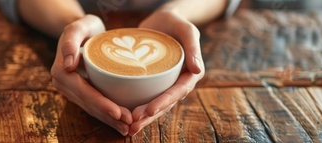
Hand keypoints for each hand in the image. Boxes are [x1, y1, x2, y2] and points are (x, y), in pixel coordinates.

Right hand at [50, 14, 131, 135]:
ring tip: (127, 128)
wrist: (83, 31)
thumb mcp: (78, 26)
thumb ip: (71, 38)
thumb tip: (68, 64)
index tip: (118, 112)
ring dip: (109, 121)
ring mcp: (70, 91)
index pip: (84, 92)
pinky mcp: (79, 93)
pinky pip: (93, 107)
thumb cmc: (84, 26)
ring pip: (91, 110)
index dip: (101, 104)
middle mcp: (63, 84)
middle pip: (89, 105)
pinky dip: (106, 116)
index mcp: (62, 72)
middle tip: (129, 124)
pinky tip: (120, 123)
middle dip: (109, 117)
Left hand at [129, 10, 204, 135]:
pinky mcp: (153, 81)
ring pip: (155, 104)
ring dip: (143, 117)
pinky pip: (146, 96)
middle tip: (133, 125)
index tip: (149, 111)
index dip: (164, 102)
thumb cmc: (177, 23)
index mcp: (190, 74)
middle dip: (150, 116)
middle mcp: (179, 82)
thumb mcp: (187, 30)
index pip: (177, 92)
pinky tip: (124, 115)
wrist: (164, 19)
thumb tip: (197, 70)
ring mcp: (166, 84)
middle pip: (165, 103)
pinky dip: (136, 106)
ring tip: (128, 128)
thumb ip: (193, 47)